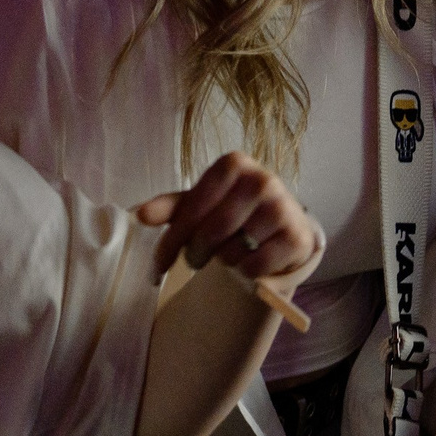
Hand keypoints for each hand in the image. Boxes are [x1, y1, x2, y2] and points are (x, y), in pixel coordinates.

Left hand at [136, 151, 323, 289]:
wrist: (286, 221)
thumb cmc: (235, 208)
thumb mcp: (202, 202)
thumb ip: (171, 207)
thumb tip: (140, 214)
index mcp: (233, 164)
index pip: (191, 210)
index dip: (170, 242)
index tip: (157, 266)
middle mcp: (262, 180)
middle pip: (209, 234)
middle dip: (194, 255)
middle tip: (194, 260)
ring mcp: (282, 208)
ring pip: (231, 253)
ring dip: (224, 261)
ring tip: (231, 251)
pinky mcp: (296, 237)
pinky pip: (254, 268)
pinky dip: (246, 271)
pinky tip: (252, 258)